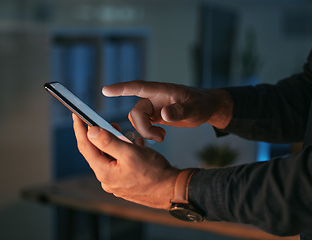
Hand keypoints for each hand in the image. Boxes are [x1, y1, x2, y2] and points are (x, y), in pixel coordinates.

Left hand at [72, 114, 179, 208]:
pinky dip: (124, 152)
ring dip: (114, 143)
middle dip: (100, 136)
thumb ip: (109, 141)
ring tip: (123, 133)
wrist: (172, 190)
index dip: (79, 129)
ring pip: (109, 157)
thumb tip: (90, 131)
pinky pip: (118, 164)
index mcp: (104, 172)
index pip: (86, 147)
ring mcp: (116, 183)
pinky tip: (135, 147)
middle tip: (105, 122)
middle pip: (96, 152)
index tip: (76, 115)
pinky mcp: (125, 183)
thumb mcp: (130, 153)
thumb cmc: (154, 173)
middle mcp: (107, 180)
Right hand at [102, 80, 232, 141]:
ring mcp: (153, 108)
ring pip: (137, 120)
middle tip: (160, 138)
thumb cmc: (202, 104)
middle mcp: (153, 98)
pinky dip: (148, 134)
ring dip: (146, 132)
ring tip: (162, 137)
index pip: (137, 87)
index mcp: (161, 91)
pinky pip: (143, 125)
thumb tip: (163, 115)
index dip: (121, 89)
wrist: (206, 108)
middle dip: (144, 128)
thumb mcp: (194, 108)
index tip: (105, 90)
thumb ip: (180, 111)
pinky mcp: (154, 117)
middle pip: (136, 112)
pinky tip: (160, 137)